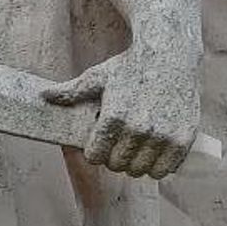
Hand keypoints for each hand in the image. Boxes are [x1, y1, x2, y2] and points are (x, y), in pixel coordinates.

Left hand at [44, 43, 201, 178]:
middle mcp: (138, 129)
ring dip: (136, 162)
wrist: (170, 54)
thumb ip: (71, 92)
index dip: (96, 149)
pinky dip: (158, 166)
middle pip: (116, 166)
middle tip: (121, 141)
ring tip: (137, 145)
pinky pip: (163, 171)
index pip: (95, 157)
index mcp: (113, 117)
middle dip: (115, 155)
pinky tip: (155, 150)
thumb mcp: (98, 77)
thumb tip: (43, 96)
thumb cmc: (129, 66)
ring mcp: (162, 136)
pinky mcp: (183, 140)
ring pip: (139, 171)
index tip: (102, 140)